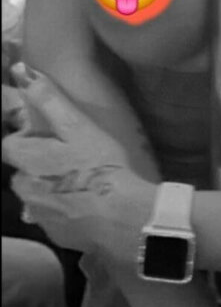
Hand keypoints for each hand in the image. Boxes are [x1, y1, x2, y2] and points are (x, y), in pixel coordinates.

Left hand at [2, 66, 154, 259]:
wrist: (123, 218)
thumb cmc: (101, 165)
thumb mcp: (77, 125)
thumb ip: (48, 98)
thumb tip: (21, 70)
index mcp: (28, 160)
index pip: (9, 146)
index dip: (25, 139)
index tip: (46, 137)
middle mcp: (26, 190)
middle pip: (21, 173)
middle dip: (37, 167)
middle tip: (69, 159)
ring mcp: (40, 216)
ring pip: (36, 197)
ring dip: (49, 190)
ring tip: (80, 183)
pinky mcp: (56, 236)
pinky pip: (52, 219)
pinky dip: (64, 211)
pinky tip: (86, 205)